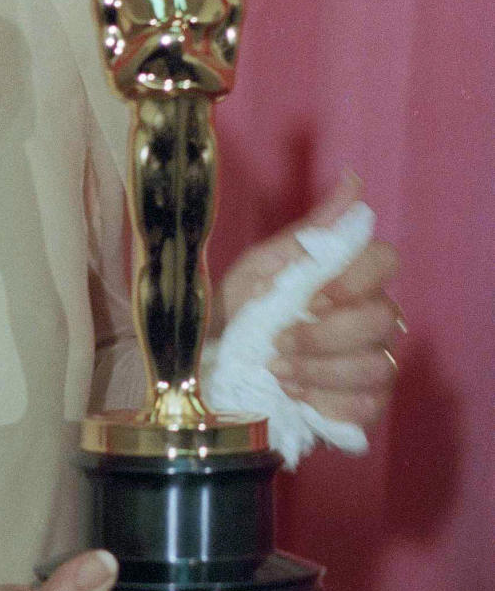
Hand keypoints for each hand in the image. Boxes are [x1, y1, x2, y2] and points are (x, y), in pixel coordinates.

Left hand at [217, 173, 400, 429]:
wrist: (205, 375)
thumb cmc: (234, 314)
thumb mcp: (258, 270)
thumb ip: (308, 235)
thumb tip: (353, 182)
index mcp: (346, 278)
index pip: (385, 260)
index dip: (355, 280)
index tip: (312, 298)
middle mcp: (369, 318)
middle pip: (383, 319)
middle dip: (326, 335)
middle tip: (278, 342)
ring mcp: (371, 365)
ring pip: (377, 366)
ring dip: (320, 371)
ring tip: (276, 370)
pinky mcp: (362, 408)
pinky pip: (368, 407)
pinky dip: (327, 402)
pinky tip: (294, 396)